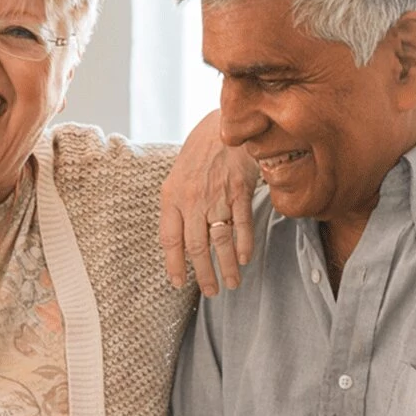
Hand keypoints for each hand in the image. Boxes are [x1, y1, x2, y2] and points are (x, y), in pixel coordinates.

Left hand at [161, 109, 257, 295]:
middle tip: (211, 291)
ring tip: (231, 283)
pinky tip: (245, 259)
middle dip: (204, 274)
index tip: (178, 283)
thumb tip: (180, 239)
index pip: (170, 239)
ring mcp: (217, 196)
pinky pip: (242, 224)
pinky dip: (244, 245)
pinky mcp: (240, 191)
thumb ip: (178, 205)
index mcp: (172, 196)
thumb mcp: (178, 175)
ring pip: (220, 241)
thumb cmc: (200, 150)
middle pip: (196, 247)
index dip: (174, 264)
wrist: (224, 124)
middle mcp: (193, 200)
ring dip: (227, 266)